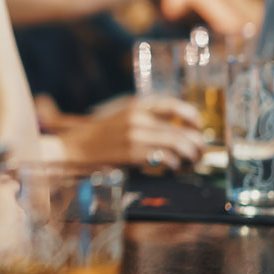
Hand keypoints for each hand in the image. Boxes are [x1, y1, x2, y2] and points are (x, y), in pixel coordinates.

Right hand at [61, 96, 204, 169]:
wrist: (73, 148)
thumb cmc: (98, 136)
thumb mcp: (122, 117)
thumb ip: (146, 118)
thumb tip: (177, 127)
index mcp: (137, 105)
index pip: (176, 106)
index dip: (194, 118)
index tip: (198, 129)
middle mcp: (139, 117)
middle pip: (183, 130)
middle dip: (198, 144)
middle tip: (200, 154)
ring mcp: (136, 135)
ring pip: (179, 145)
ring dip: (191, 156)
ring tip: (191, 164)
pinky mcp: (133, 153)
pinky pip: (166, 159)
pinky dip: (175, 165)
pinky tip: (172, 168)